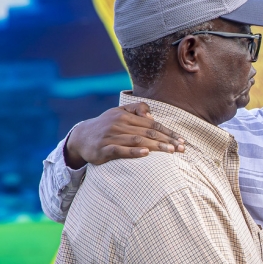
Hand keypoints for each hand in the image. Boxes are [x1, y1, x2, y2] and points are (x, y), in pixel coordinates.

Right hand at [64, 102, 185, 168]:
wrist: (81, 137)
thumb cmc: (106, 125)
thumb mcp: (119, 112)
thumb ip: (136, 109)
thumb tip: (151, 115)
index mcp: (125, 116)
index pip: (152, 124)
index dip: (168, 132)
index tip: (182, 140)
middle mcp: (119, 125)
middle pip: (148, 133)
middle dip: (167, 140)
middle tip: (182, 148)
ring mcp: (111, 137)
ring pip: (138, 141)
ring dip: (156, 146)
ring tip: (171, 151)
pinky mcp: (104, 149)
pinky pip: (121, 150)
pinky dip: (134, 152)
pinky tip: (146, 154)